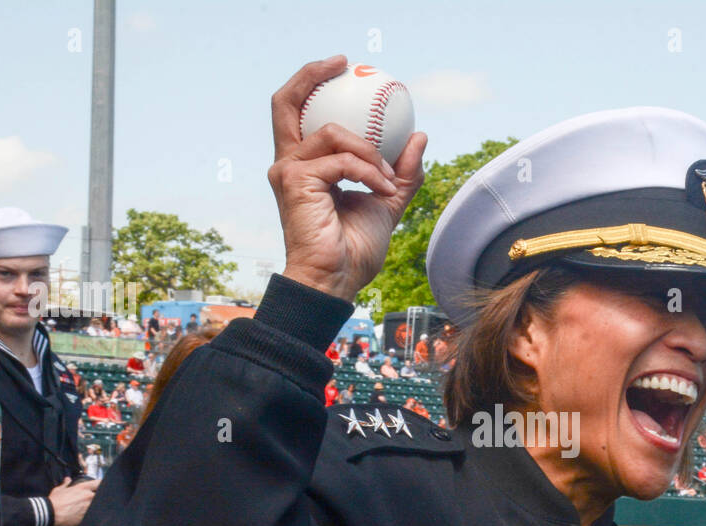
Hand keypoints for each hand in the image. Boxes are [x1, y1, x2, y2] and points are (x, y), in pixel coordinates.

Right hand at [49, 477, 100, 525]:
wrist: (50, 514)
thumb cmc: (54, 501)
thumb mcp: (59, 490)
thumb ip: (66, 484)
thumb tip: (67, 479)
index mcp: (82, 488)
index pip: (99, 483)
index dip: (101, 485)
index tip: (100, 487)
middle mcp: (88, 496)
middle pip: (101, 495)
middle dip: (98, 497)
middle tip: (92, 500)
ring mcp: (89, 507)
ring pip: (98, 506)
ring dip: (95, 506)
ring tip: (86, 508)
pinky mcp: (87, 517)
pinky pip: (93, 515)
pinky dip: (91, 515)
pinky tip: (84, 515)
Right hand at [267, 55, 427, 301]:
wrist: (337, 281)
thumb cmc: (354, 250)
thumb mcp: (386, 203)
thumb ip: (400, 172)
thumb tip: (419, 137)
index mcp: (304, 166)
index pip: (298, 114)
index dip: (313, 83)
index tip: (342, 68)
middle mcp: (288, 163)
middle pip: (286, 103)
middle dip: (311, 75)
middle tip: (344, 64)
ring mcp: (287, 171)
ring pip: (334, 134)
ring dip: (371, 154)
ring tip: (389, 181)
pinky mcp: (296, 181)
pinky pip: (343, 161)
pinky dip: (370, 173)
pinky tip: (383, 190)